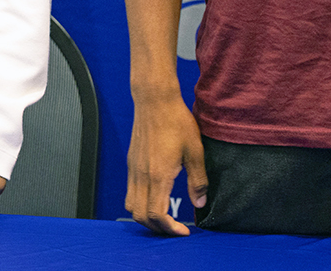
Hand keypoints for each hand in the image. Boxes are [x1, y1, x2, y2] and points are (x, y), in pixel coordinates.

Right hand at [126, 93, 206, 235]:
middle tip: (175, 228)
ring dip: (146, 217)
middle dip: (157, 228)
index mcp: (158, 175)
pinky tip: (157, 197)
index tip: (184, 231)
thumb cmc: (176, 122)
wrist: (154, 100)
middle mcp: (141, 175)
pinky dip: (141, 203)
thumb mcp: (195, 151)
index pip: (156, 214)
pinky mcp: (131, 162)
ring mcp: (133, 169)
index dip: (170, 229)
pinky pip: (130, 191)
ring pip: (131, 205)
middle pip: (140, 215)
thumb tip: (200, 203)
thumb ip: (198, 181)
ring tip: (165, 216)